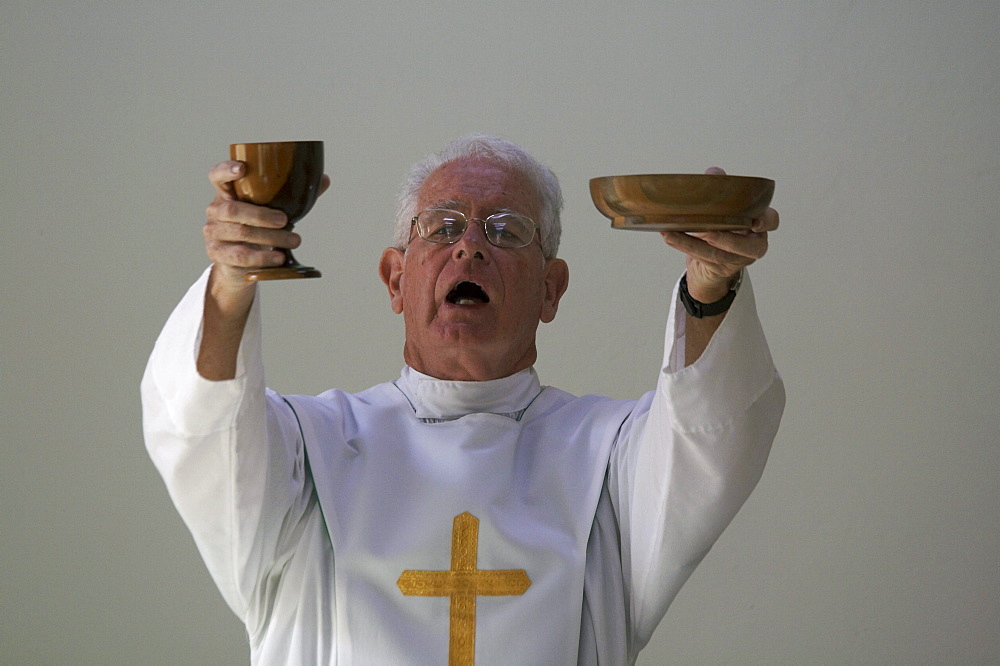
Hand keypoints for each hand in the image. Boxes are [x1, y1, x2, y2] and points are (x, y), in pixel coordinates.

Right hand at [203, 161, 330, 290]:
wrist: (240, 264)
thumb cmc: (258, 228)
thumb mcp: (273, 210)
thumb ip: (294, 194)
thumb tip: (324, 179)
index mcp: (227, 193)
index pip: (217, 175)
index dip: (227, 170)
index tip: (242, 168)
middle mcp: (215, 210)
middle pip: (234, 209)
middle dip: (263, 215)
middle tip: (286, 221)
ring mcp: (213, 232)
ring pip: (241, 232)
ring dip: (270, 238)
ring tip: (294, 241)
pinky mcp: (216, 254)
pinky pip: (240, 255)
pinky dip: (263, 257)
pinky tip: (279, 258)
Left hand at [660, 167, 778, 302]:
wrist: (712, 259)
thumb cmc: (723, 225)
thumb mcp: (725, 205)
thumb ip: (722, 187)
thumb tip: (713, 173)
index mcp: (758, 225)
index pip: (771, 222)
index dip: (766, 221)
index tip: (755, 222)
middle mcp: (752, 245)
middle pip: (748, 247)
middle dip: (727, 239)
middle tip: (707, 231)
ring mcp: (737, 259)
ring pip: (718, 254)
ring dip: (694, 243)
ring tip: (675, 231)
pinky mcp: (720, 268)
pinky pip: (701, 258)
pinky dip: (683, 245)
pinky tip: (669, 235)